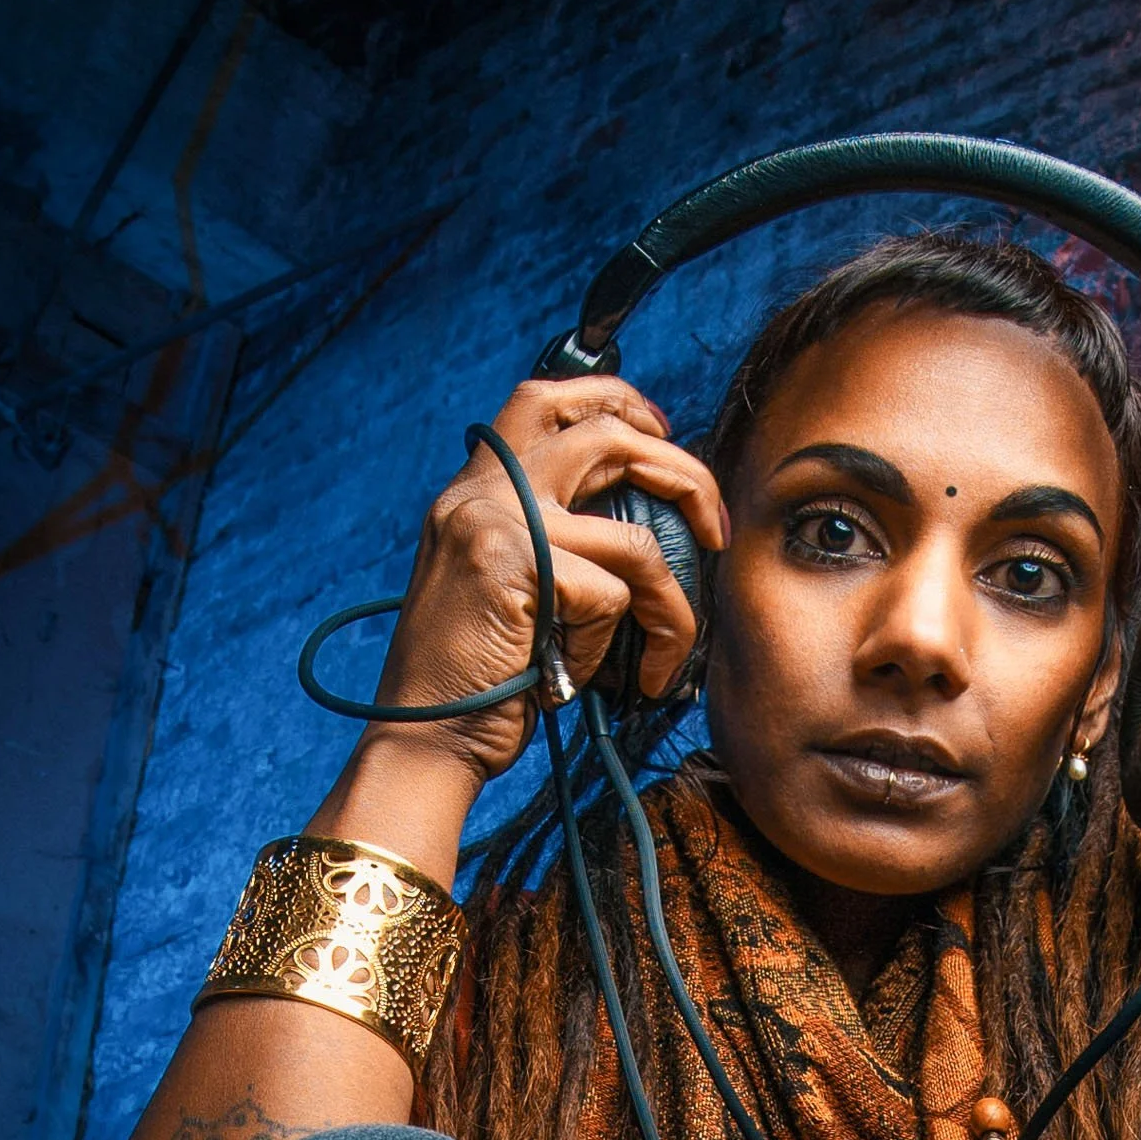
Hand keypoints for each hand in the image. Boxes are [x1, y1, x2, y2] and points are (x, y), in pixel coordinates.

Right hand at [369, 376, 725, 789]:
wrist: (424, 739)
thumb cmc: (478, 681)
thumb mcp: (512, 591)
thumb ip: (554, 544)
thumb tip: (648, 526)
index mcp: (474, 491)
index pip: (545, 400)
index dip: (616, 403)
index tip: (664, 436)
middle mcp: (479, 492)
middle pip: (606, 432)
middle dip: (683, 473)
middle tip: (716, 529)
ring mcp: (496, 523)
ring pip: (634, 537)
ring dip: (670, 605)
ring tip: (663, 650)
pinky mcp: (517, 567)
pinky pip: (611, 597)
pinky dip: (606, 647)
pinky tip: (571, 676)